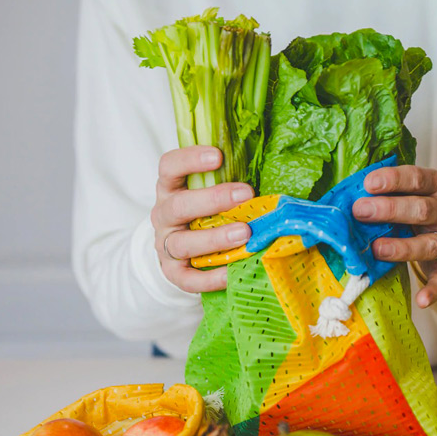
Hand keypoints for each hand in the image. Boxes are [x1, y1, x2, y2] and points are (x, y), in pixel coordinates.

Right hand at [150, 146, 253, 292]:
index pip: (169, 167)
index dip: (190, 160)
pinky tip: (232, 273)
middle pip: (178, 206)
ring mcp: (165, 245)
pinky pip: (188, 279)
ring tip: (244, 234)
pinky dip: (210, 278)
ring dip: (214, 238)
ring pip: (182, 243)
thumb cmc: (204, 214)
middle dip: (212, 199)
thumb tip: (273, 169)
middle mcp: (164, 216)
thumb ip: (229, 181)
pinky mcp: (173, 273)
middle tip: (245, 194)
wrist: (181, 253)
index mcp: (170, 189)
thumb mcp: (209, 193)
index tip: (218, 156)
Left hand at [352, 165, 436, 307]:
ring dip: (402, 247)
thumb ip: (386, 192)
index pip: (416, 178)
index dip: (393, 179)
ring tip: (376, 249)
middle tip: (360, 211)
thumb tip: (346, 195)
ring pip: (428, 244)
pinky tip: (421, 300)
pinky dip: (433, 290)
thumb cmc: (420, 209)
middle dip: (390, 210)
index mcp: (434, 187)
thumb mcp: (411, 193)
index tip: (368, 183)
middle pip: (421, 209)